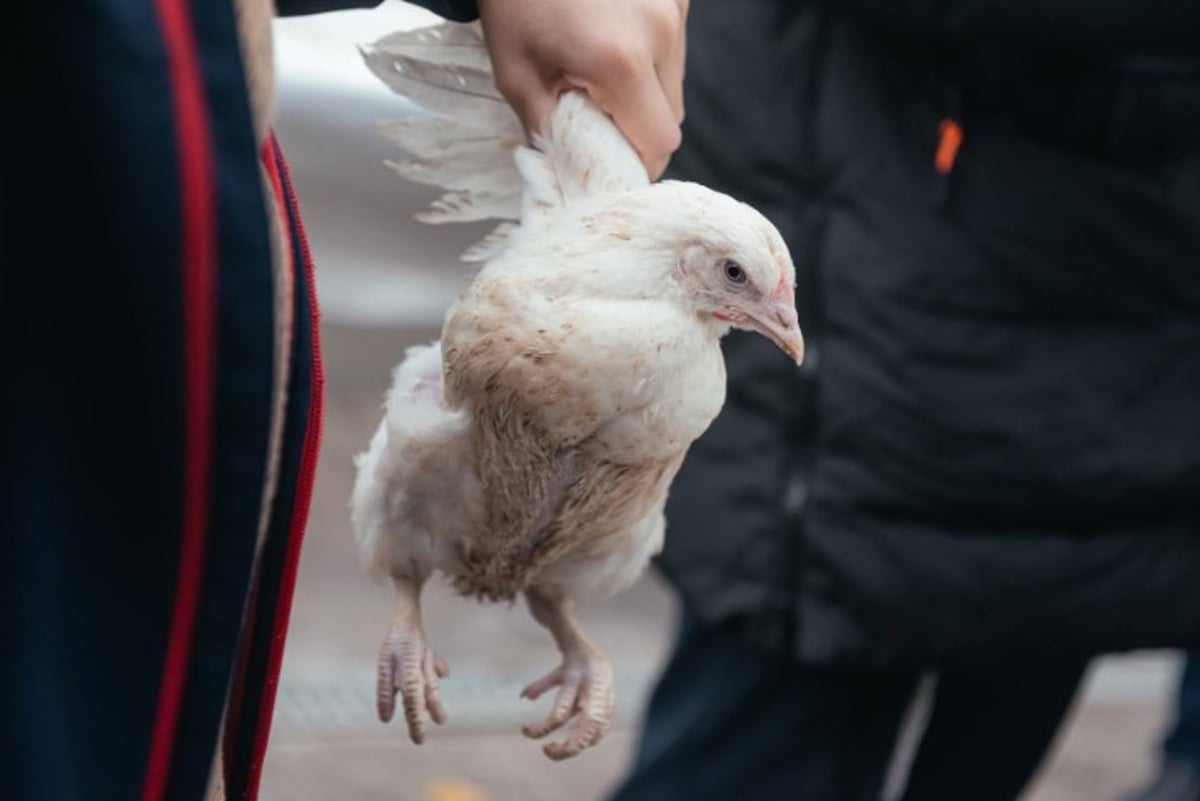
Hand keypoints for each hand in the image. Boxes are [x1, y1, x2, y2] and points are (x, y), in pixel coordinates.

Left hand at [477, 0, 687, 179]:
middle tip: (599, 125)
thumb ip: (548, 132)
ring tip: (601, 78)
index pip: (660, 142)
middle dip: (639, 131)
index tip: (608, 164)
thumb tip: (568, 173)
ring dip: (645, 95)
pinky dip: (648, 61)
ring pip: (675, 84)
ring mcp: (674, 8)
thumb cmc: (516, 0)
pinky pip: (672, 49)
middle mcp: (660, 32)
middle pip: (673, 117)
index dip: (637, 163)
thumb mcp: (516, 74)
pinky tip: (613, 45)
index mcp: (620, 60)